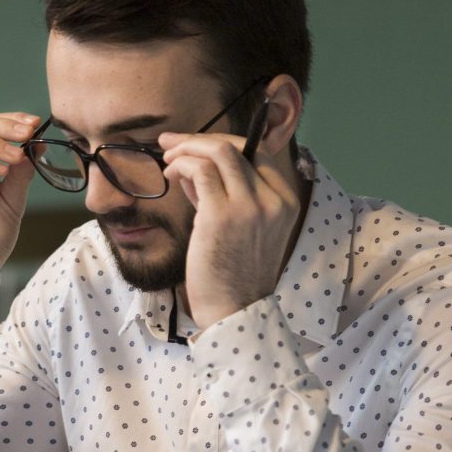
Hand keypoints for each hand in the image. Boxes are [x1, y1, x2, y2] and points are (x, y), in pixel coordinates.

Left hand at [158, 132, 300, 329]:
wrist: (233, 312)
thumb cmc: (231, 277)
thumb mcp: (240, 230)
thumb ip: (224, 198)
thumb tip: (194, 170)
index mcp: (285, 201)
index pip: (256, 153)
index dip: (224, 142)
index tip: (195, 145)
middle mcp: (273, 199)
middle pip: (238, 146)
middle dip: (199, 139)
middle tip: (171, 143)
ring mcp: (250, 206)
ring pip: (218, 152)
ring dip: (187, 149)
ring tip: (167, 159)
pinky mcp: (221, 215)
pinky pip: (199, 171)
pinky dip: (181, 165)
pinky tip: (169, 174)